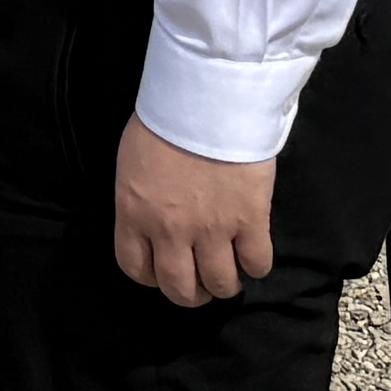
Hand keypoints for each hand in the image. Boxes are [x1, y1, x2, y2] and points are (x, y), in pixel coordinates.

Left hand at [112, 120, 276, 306]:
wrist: (208, 96)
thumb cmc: (165, 119)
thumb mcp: (132, 163)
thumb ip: (140, 200)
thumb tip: (151, 221)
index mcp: (134, 213)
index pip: (135, 269)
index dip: (152, 278)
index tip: (163, 271)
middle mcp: (170, 231)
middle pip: (179, 289)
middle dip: (191, 293)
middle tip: (201, 281)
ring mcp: (212, 229)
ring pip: (220, 284)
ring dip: (225, 284)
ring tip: (230, 272)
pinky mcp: (250, 220)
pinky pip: (257, 263)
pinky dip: (257, 265)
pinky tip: (254, 253)